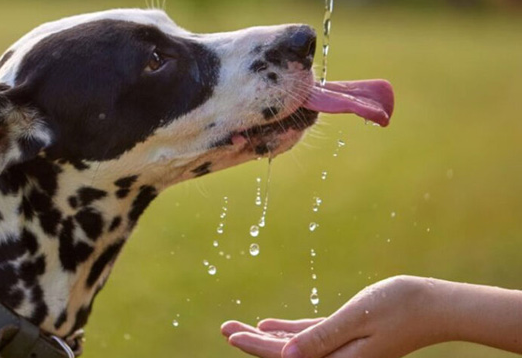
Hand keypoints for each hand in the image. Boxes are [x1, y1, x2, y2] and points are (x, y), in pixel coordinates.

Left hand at [221, 276, 443, 357]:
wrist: (434, 306)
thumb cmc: (398, 308)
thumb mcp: (355, 319)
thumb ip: (321, 339)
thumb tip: (287, 357)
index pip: (285, 357)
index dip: (255, 346)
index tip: (230, 335)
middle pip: (284, 354)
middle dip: (252, 342)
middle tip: (223, 328)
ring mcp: (342, 351)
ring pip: (294, 346)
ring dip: (265, 337)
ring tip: (237, 327)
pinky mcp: (347, 339)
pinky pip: (310, 337)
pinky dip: (289, 332)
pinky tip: (268, 325)